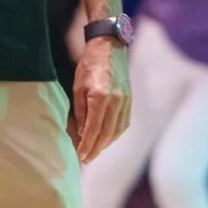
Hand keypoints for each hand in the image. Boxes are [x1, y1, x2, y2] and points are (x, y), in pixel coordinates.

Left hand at [68, 38, 130, 162]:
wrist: (109, 48)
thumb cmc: (88, 66)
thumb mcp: (78, 88)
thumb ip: (80, 112)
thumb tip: (81, 133)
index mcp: (100, 97)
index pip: (93, 129)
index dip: (87, 145)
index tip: (81, 156)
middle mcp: (115, 101)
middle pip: (106, 133)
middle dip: (96, 149)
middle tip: (86, 159)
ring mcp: (125, 101)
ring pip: (117, 131)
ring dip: (105, 144)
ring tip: (94, 152)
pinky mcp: (130, 100)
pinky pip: (123, 124)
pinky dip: (115, 135)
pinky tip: (107, 139)